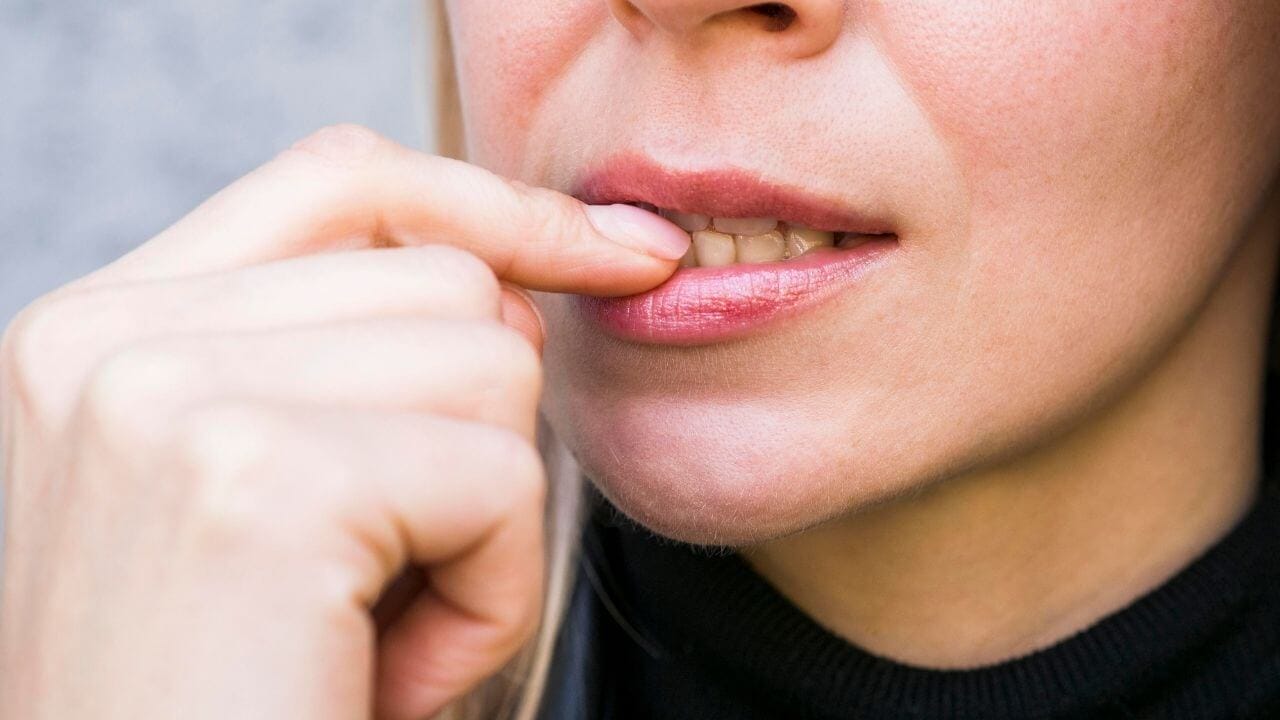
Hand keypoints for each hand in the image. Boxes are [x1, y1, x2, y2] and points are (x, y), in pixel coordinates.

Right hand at [0, 125, 688, 719]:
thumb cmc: (231, 694)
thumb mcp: (261, 499)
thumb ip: (345, 359)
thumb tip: (525, 281)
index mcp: (102, 331)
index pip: (341, 182)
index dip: (494, 206)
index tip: (614, 250)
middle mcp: (109, 341)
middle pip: (446, 280)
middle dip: (475, 436)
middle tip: (381, 579)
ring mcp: (171, 399)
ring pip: (490, 364)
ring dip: (485, 522)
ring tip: (374, 631)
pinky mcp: (262, 484)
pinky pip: (503, 475)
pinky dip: (494, 593)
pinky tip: (390, 675)